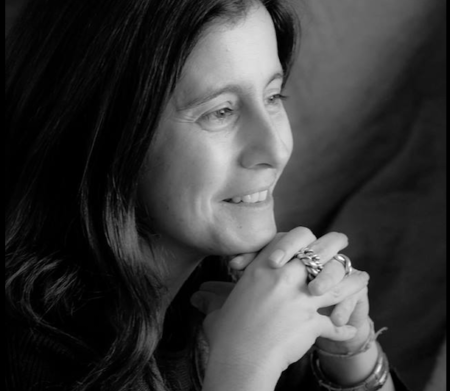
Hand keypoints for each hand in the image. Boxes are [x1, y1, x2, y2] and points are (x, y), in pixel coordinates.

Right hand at [229, 230, 372, 355]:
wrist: (240, 356)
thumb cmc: (227, 331)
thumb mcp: (224, 303)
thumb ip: (218, 296)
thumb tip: (196, 297)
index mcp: (264, 265)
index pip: (292, 238)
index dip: (304, 239)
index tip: (310, 242)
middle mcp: (286, 275)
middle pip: (320, 249)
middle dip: (335, 243)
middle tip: (343, 242)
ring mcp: (302, 297)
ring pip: (338, 280)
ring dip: (353, 280)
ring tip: (363, 277)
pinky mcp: (312, 321)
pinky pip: (336, 322)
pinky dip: (344, 327)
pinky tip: (351, 328)